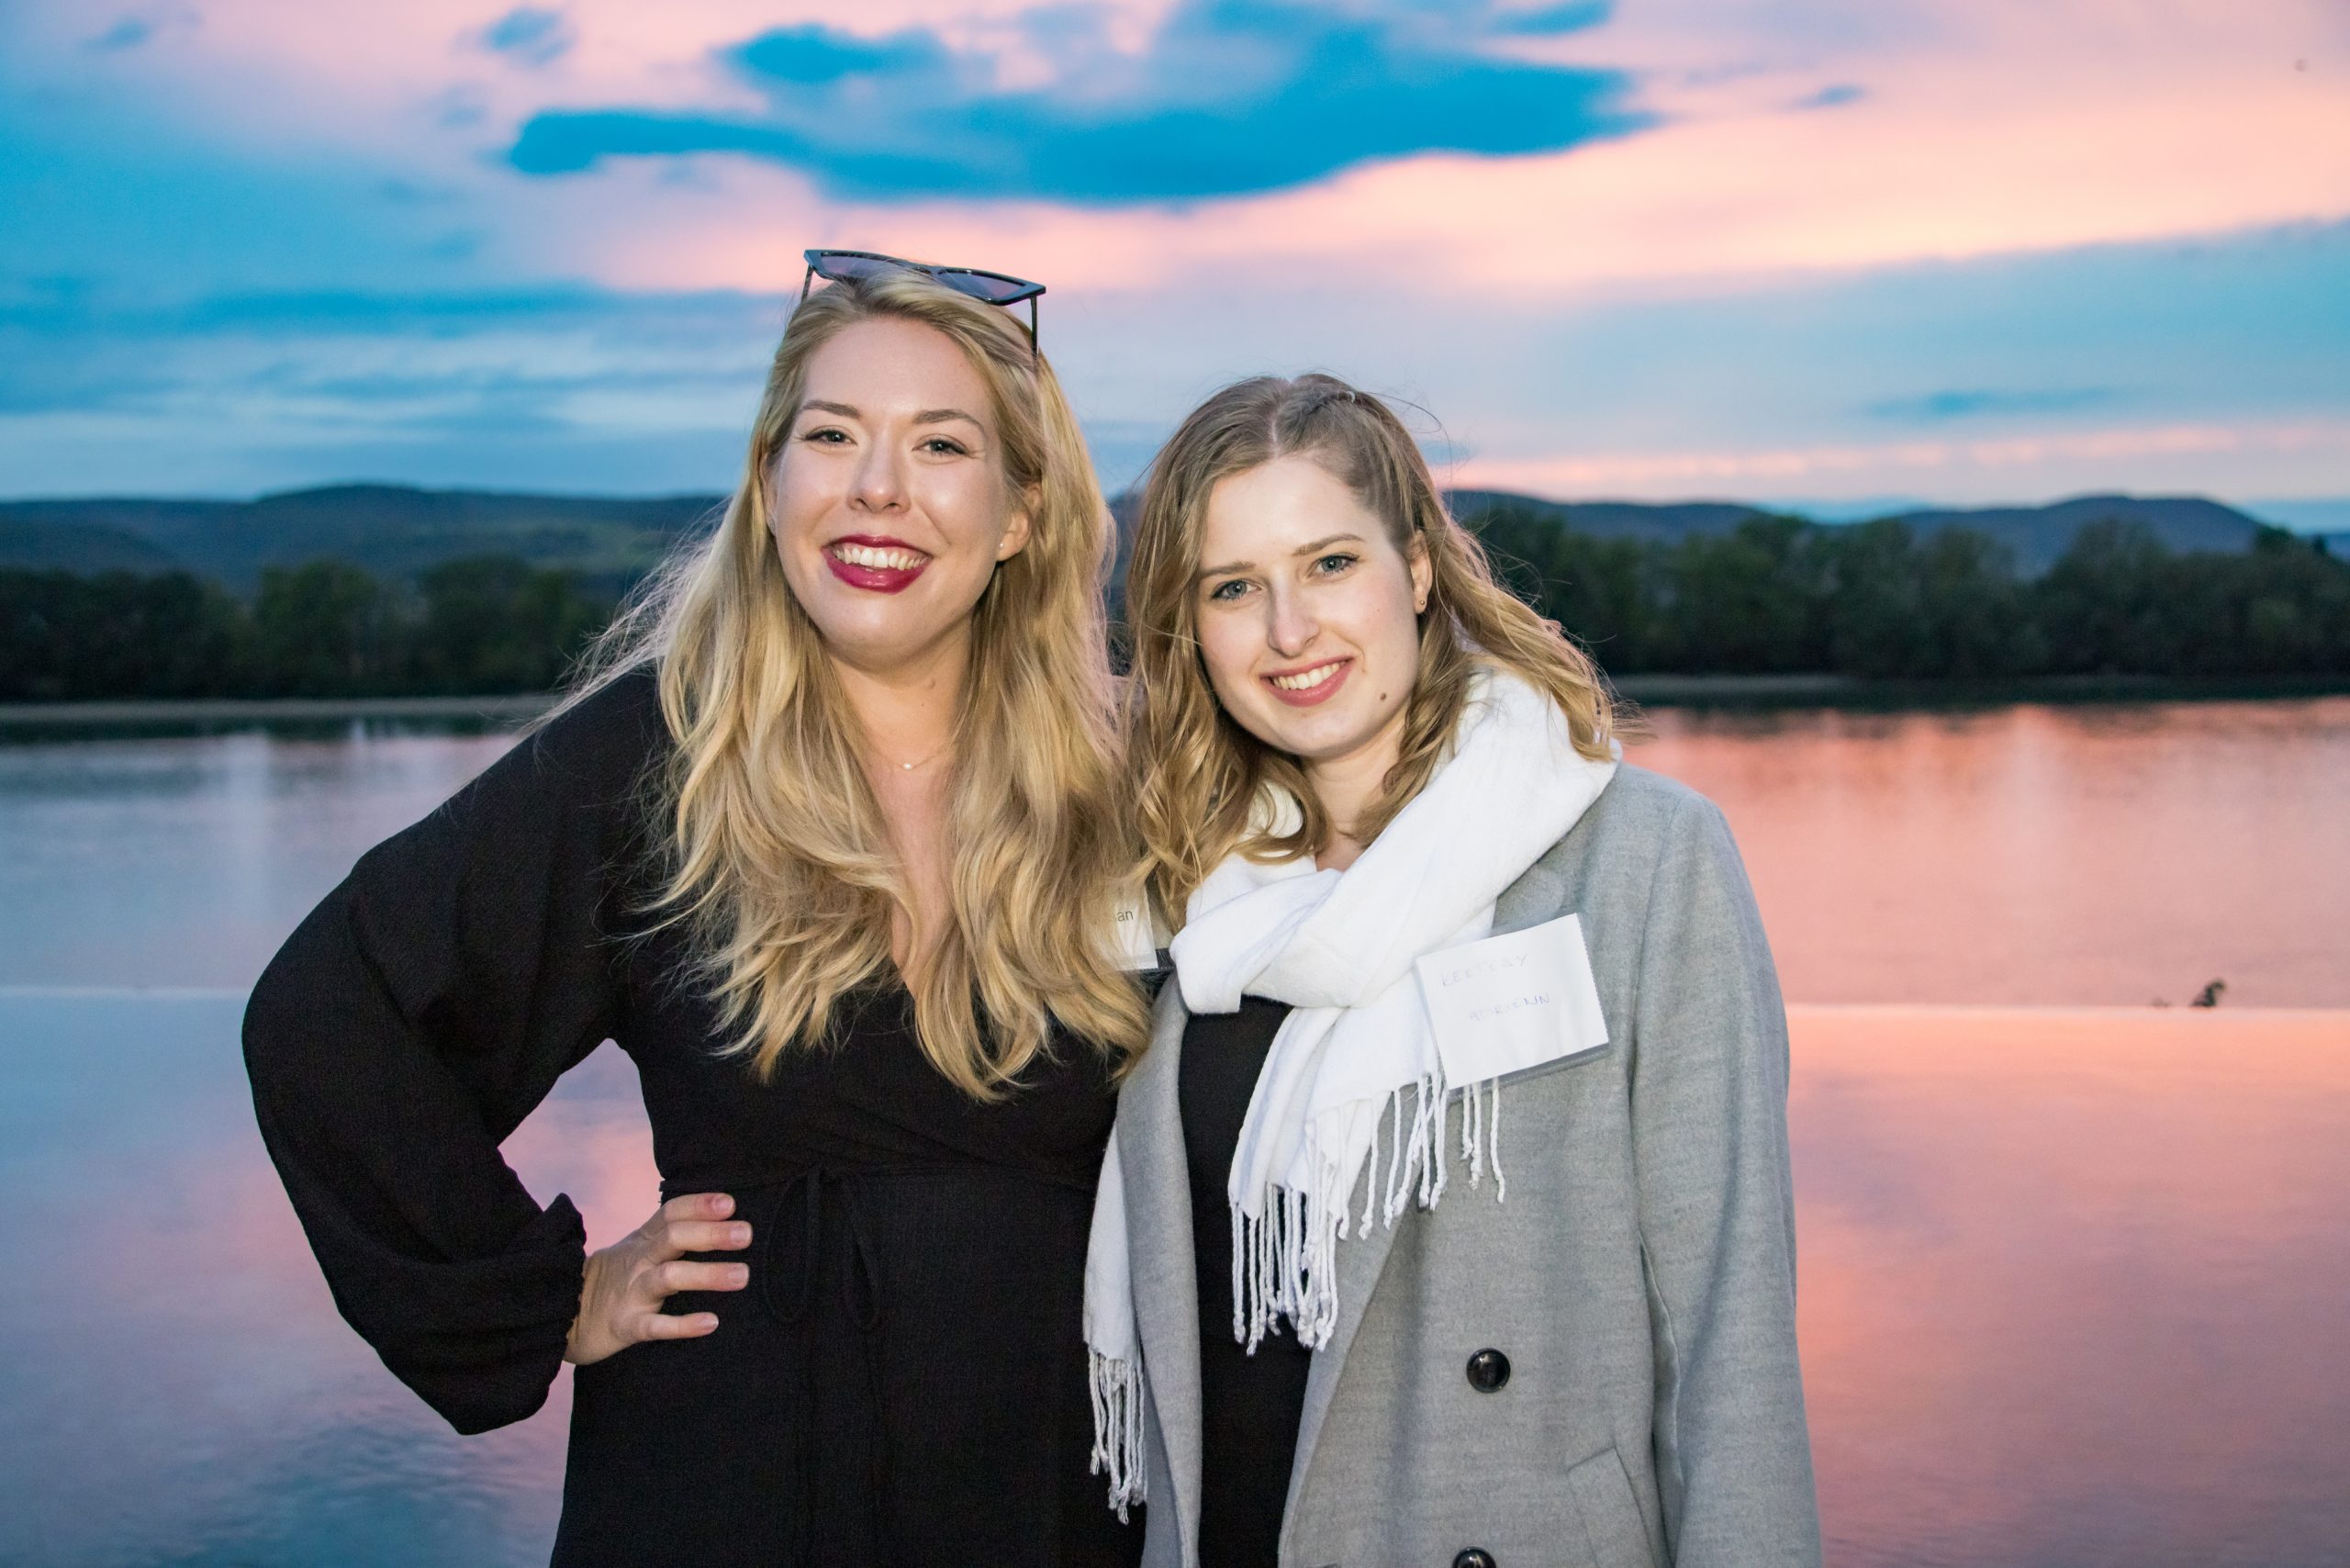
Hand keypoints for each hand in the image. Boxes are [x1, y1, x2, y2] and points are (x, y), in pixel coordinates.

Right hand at [564, 1191, 751, 1365]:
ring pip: (668, 1277)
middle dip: (710, 1234)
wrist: (563, 1313)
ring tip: (742, 1276)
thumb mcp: (638, 1246)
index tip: (730, 1203)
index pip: (671, 1213)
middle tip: (746, 1234)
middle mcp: (638, 1260)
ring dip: (706, 1275)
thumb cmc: (618, 1277)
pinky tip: (711, 1323)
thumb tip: (727, 1219)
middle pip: (673, 1238)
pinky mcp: (626, 1325)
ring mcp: (631, 1292)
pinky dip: (682, 1325)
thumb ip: (672, 1232)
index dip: (699, 1204)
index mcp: (643, 1239)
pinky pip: (655, 1326)